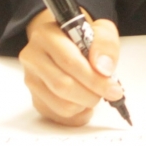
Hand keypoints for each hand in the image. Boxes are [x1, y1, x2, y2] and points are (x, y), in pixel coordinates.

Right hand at [19, 9, 123, 125]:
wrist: (67, 42)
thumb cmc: (85, 36)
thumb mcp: (101, 30)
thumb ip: (105, 45)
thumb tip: (103, 69)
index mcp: (46, 36)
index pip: (69, 63)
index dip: (95, 79)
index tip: (114, 89)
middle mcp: (33, 58)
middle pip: (63, 86)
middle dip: (92, 94)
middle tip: (109, 93)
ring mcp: (31, 80)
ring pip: (60, 104)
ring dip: (85, 105)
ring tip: (95, 93)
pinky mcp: (35, 98)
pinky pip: (58, 115)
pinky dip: (77, 114)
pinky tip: (85, 102)